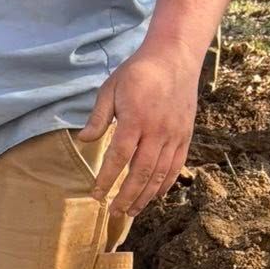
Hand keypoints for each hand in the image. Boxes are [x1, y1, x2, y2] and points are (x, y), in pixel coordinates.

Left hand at [81, 40, 201, 216]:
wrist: (175, 56)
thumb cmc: (138, 72)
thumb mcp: (111, 88)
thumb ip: (98, 116)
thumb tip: (84, 140)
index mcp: (136, 119)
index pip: (119, 157)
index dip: (107, 179)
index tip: (96, 195)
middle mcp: (158, 130)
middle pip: (141, 172)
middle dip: (126, 196)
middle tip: (113, 212)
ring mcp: (174, 134)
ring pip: (160, 174)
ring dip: (144, 196)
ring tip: (131, 211)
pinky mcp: (185, 135)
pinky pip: (176, 166)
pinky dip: (165, 184)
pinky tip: (153, 196)